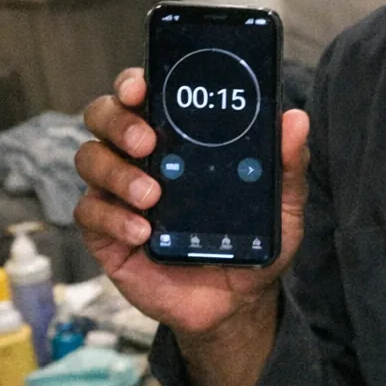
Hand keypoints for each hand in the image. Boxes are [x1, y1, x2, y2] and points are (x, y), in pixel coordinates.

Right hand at [74, 68, 309, 339]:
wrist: (235, 302)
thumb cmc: (251, 239)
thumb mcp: (281, 205)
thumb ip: (288, 164)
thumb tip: (296, 120)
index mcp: (177, 136)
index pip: (142, 95)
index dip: (133, 83)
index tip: (141, 87)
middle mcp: (140, 156)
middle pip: (102, 117)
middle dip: (118, 122)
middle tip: (148, 142)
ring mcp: (119, 193)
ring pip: (89, 159)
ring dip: (117, 172)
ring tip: (153, 196)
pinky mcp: (106, 233)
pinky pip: (89, 213)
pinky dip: (113, 217)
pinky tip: (142, 232)